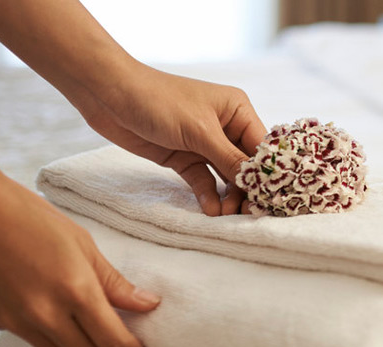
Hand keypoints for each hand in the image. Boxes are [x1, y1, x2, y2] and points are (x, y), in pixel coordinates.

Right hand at [0, 174, 164, 346]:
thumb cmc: (27, 216)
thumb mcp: (82, 243)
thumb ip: (114, 282)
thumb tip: (148, 305)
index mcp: (75, 291)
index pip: (116, 343)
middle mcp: (46, 315)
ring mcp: (17, 322)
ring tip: (105, 345)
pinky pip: (36, 342)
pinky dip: (58, 341)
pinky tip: (65, 326)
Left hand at [68, 66, 266, 215]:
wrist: (109, 96)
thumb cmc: (159, 101)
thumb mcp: (200, 131)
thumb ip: (229, 159)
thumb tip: (258, 181)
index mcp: (237, 110)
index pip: (262, 146)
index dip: (269, 172)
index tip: (273, 197)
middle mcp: (225, 127)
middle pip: (246, 165)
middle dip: (248, 188)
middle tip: (248, 212)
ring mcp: (204, 144)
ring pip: (226, 176)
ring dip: (228, 196)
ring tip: (227, 214)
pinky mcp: (184, 158)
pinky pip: (203, 181)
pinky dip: (208, 195)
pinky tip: (211, 210)